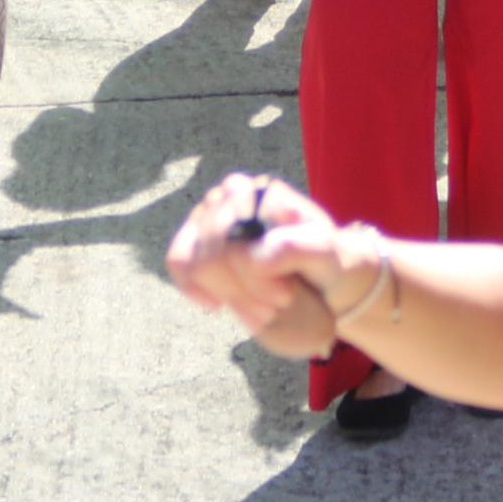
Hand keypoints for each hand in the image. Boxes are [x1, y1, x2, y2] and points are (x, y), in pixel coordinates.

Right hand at [164, 172, 370, 358]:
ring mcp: (209, 214)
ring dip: (224, 294)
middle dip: (241, 292)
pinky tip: (217, 305)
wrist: (321, 275)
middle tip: (273, 307)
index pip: (238, 240)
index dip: (255, 278)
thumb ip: (294, 248)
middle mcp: (230, 196)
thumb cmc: (324, 260)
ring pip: (192, 261)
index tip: (284, 296)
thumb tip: (251, 255)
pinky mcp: (196, 237)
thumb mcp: (324, 253)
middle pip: (211, 256)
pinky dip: (194, 288)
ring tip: (257, 309)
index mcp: (260, 192)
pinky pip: (178, 262)